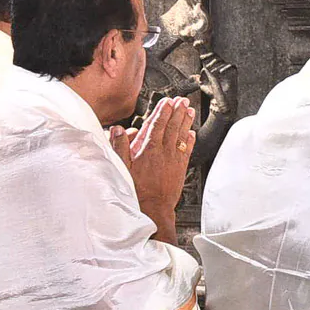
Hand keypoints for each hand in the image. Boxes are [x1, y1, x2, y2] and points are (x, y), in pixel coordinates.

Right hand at [122, 96, 195, 240]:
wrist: (154, 208)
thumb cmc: (137, 190)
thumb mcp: (122, 167)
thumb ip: (120, 146)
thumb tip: (118, 130)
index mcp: (149, 149)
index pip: (157, 124)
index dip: (163, 111)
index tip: (167, 101)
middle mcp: (164, 151)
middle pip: (172, 126)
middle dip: (177, 111)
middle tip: (182, 100)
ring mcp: (174, 159)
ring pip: (181, 135)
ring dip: (185, 121)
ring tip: (189, 110)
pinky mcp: (180, 168)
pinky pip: (187, 150)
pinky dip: (190, 140)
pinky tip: (192, 133)